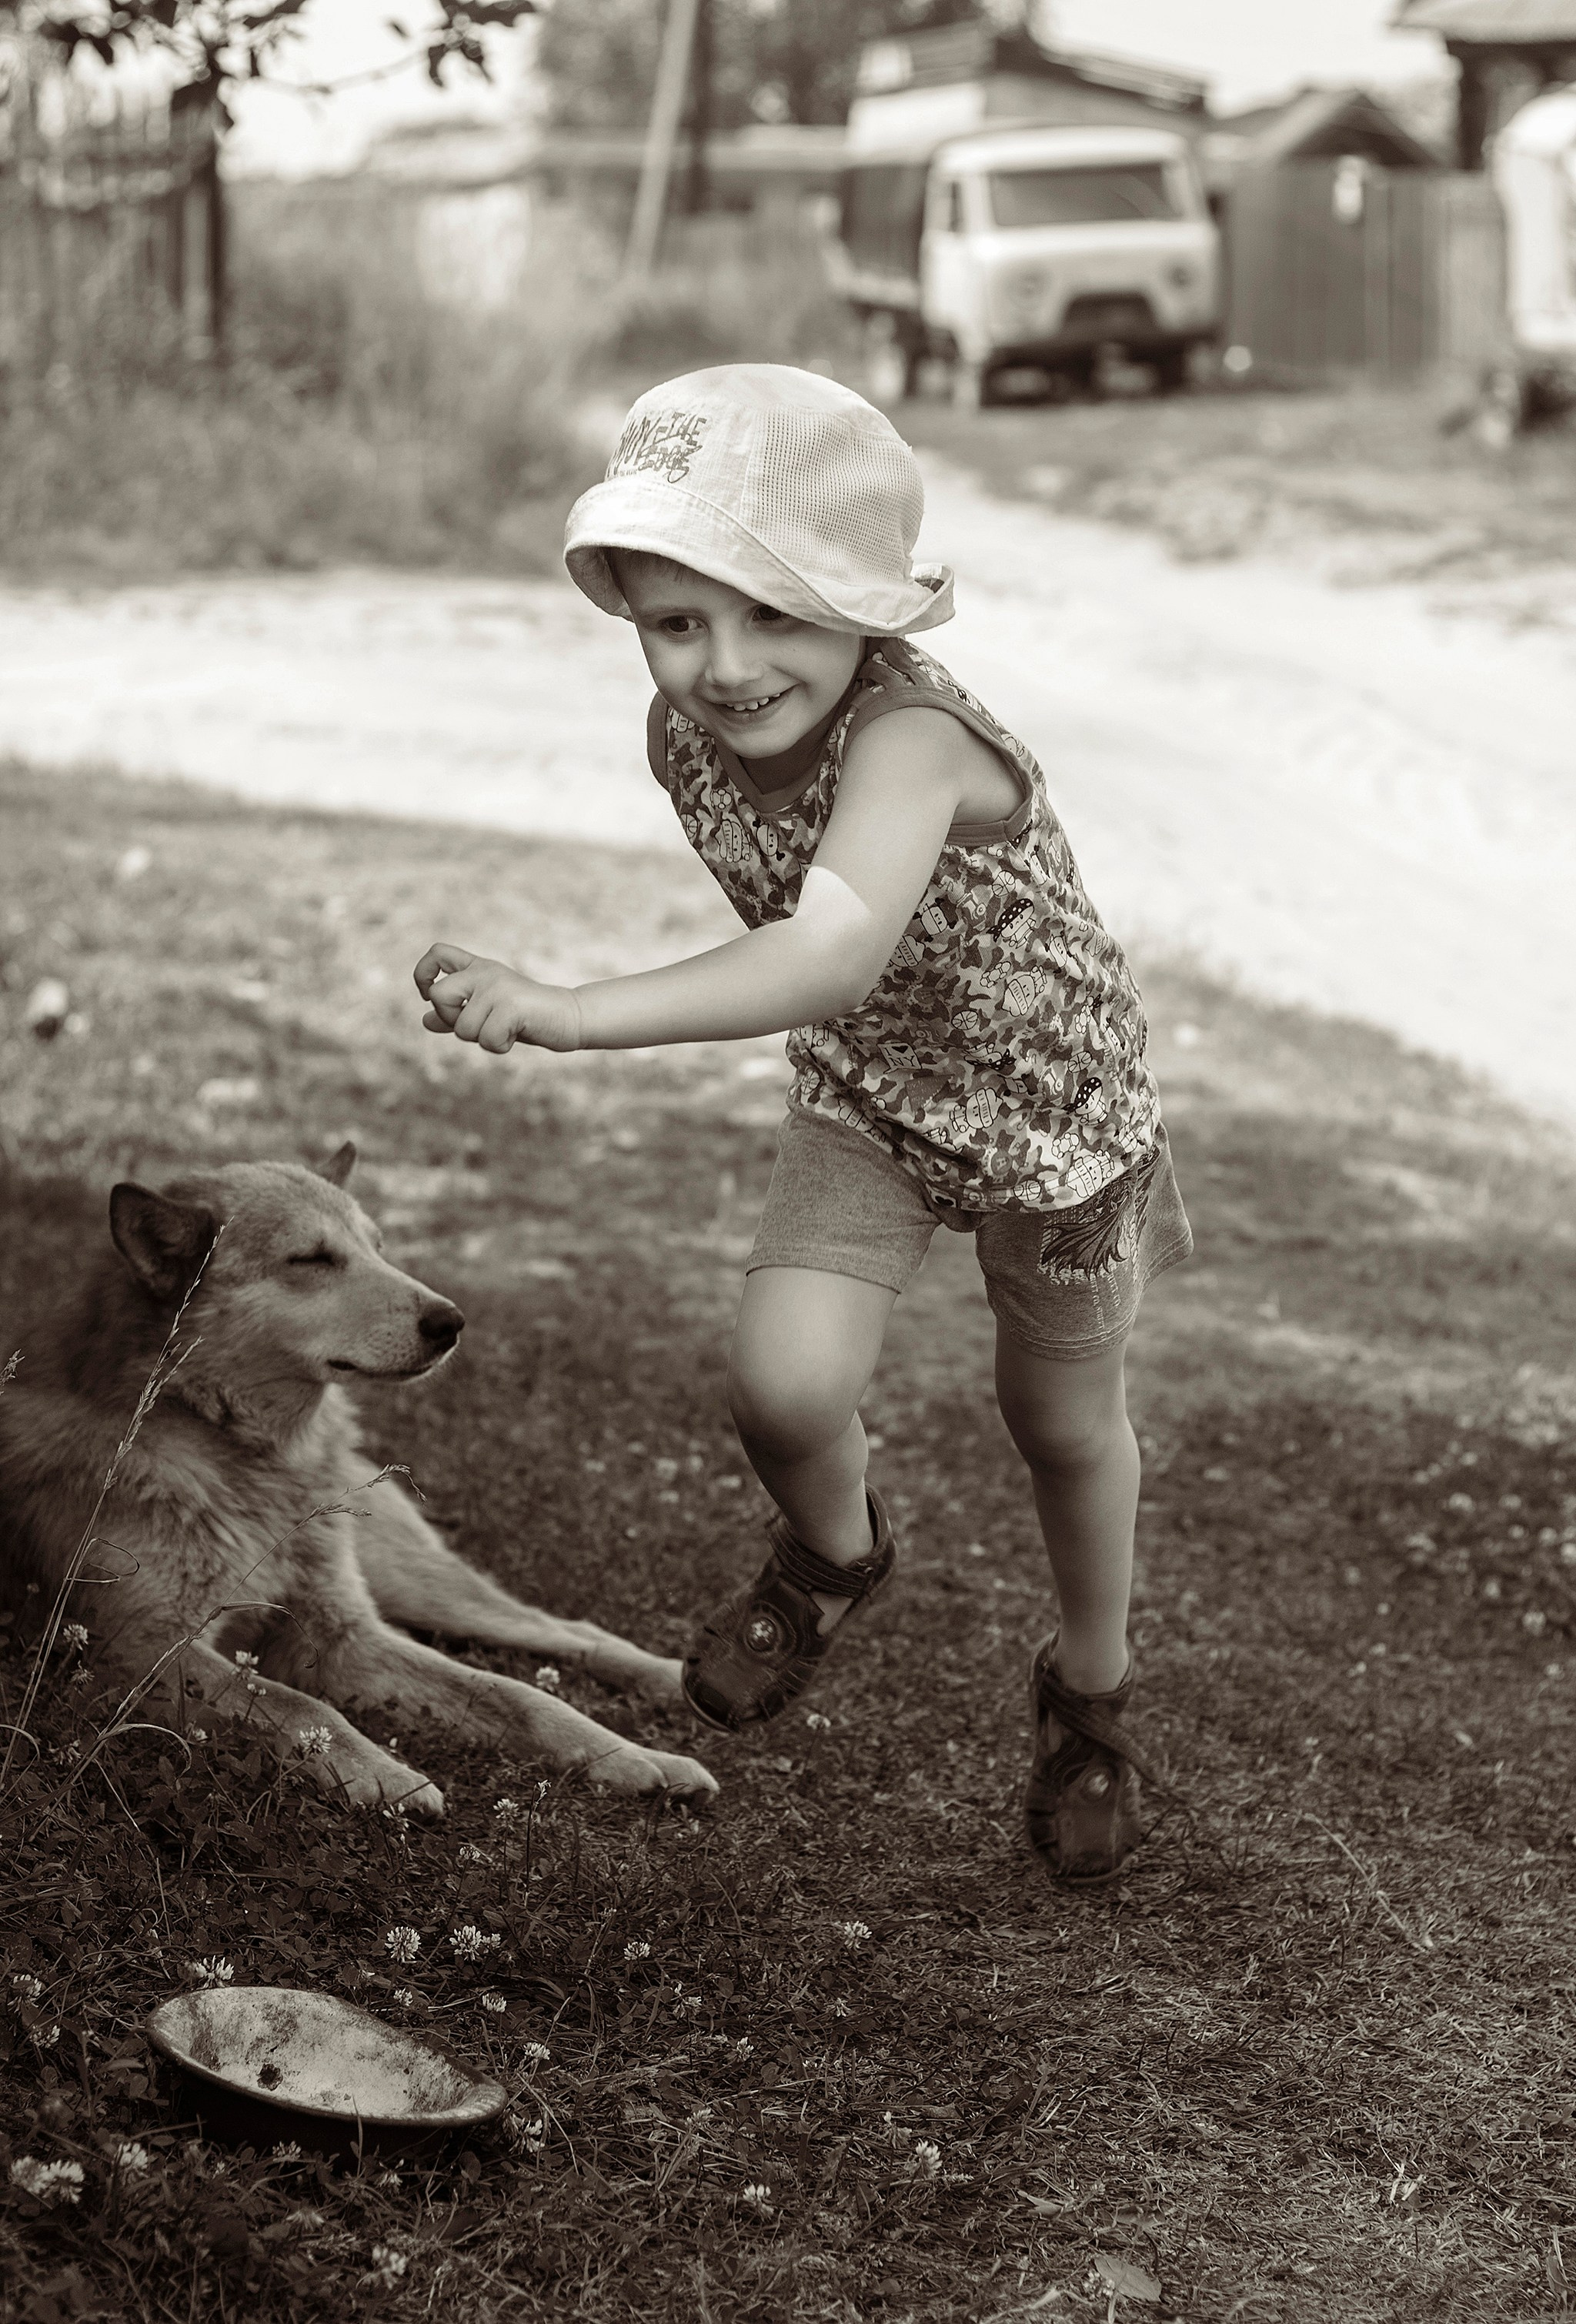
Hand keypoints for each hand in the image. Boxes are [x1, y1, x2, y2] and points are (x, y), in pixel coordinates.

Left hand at [412, 943, 582, 1053]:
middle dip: (450, 1018)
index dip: (422, 974)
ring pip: (462, 1027)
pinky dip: (499, 1046)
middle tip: (477, 1023)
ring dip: (482, 1039)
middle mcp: (485, 972)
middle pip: (438, 994)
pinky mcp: (511, 1004)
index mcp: (478, 968)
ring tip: (506, 1029)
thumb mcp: (486, 1015)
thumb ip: (457, 1015)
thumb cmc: (527, 1018)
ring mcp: (497, 987)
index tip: (427, 996)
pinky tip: (515, 1035)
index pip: (437, 953)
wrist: (568, 1018)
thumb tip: (424, 1021)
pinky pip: (486, 1039)